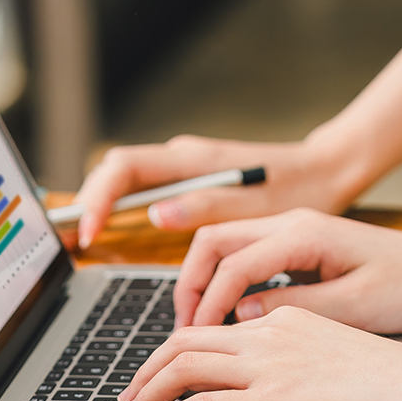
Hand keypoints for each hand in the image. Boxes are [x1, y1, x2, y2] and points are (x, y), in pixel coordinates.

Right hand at [68, 135, 364, 248]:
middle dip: (88, 202)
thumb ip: (206, 207)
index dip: (97, 200)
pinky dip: (126, 209)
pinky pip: (146, 189)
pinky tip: (120, 233)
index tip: (89, 232)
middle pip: (115, 172)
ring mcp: (186, 167)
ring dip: (104, 206)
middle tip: (75, 243)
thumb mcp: (258, 207)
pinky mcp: (193, 179)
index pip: (124, 169)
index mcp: (195, 161)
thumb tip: (156, 214)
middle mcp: (183, 158)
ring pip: (127, 180)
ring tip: (87, 240)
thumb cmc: (300, 190)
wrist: (326, 170)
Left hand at [116, 306, 401, 400]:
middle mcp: (272, 334)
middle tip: (131, 395)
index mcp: (289, 320)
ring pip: (182, 366)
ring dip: (146, 392)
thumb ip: (305, 362)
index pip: (216, 328)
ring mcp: (271, 365)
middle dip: (148, 368)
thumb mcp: (343, 358)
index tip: (163, 374)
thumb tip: (283, 387)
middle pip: (186, 340)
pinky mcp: (274, 400)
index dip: (178, 350)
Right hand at [173, 209, 401, 332]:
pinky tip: (229, 318)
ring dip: (205, 284)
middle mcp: (293, 222)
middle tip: (181, 332)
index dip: (207, 305)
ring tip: (197, 328)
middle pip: (213, 242)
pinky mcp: (302, 246)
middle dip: (190, 286)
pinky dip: (227, 283)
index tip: (196, 341)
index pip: (231, 264)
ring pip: (225, 246)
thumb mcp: (354, 307)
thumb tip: (240, 316)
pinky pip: (246, 256)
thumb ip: (292, 307)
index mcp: (304, 234)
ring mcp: (296, 230)